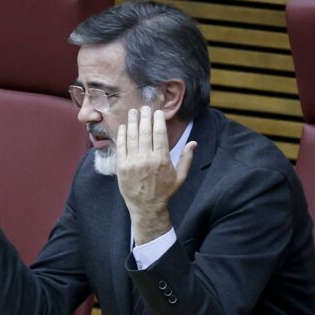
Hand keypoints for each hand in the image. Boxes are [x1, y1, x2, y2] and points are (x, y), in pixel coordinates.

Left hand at [115, 106, 195, 244]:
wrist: (146, 207)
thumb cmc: (165, 192)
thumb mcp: (180, 176)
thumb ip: (186, 158)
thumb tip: (194, 143)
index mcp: (162, 159)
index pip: (159, 133)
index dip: (158, 120)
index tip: (157, 112)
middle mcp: (146, 158)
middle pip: (144, 131)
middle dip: (144, 117)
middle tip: (144, 107)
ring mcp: (132, 162)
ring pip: (132, 136)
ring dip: (132, 122)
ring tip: (133, 112)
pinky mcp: (122, 167)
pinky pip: (121, 147)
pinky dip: (122, 135)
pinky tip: (124, 127)